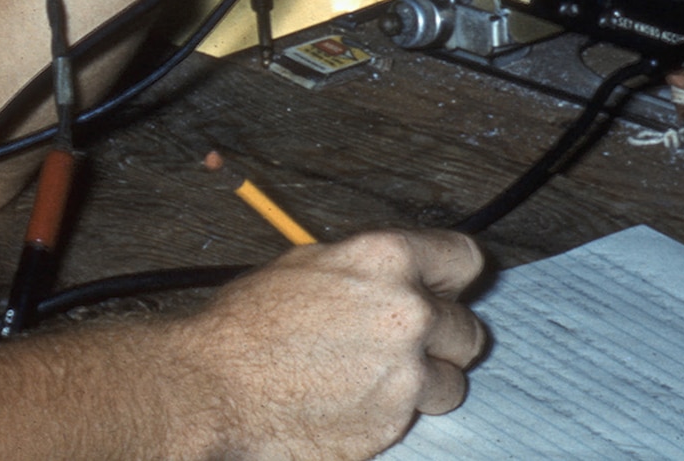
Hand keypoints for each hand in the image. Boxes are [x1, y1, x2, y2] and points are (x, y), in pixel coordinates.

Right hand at [178, 230, 487, 460]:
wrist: (215, 386)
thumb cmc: (249, 325)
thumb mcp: (310, 264)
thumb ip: (369, 270)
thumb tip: (398, 277)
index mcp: (387, 260)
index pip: (465, 260)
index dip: (452, 278)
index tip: (445, 289)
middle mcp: (408, 314)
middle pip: (468, 329)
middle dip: (442, 338)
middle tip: (405, 343)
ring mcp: (405, 374)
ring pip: (451, 382)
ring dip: (425, 382)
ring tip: (375, 377)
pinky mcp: (393, 424)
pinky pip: (414, 418)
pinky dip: (391, 412)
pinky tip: (350, 399)